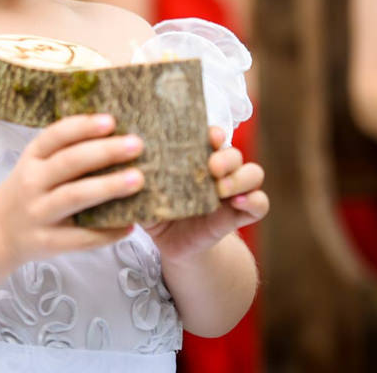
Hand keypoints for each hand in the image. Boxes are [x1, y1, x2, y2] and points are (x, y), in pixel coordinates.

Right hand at [0, 113, 145, 266]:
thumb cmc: (27, 191)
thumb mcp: (35, 163)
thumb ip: (64, 149)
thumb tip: (113, 131)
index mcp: (31, 158)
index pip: (55, 136)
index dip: (82, 126)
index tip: (111, 120)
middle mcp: (32, 182)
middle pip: (69, 163)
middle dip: (104, 152)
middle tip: (136, 145)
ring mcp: (39, 213)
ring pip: (75, 197)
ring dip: (108, 187)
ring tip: (137, 179)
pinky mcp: (49, 242)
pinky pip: (81, 237)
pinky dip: (107, 232)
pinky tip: (130, 224)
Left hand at [143, 126, 267, 262]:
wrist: (171, 243)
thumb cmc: (156, 209)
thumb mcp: (142, 193)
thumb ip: (134, 178)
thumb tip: (115, 162)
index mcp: (196, 158)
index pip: (214, 136)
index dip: (215, 133)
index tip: (209, 136)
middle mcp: (218, 170)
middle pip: (235, 153)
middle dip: (225, 157)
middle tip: (210, 166)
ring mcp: (232, 191)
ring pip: (253, 173)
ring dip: (240, 178)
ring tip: (220, 188)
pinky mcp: (239, 214)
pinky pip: (261, 204)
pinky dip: (255, 201)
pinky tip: (237, 203)